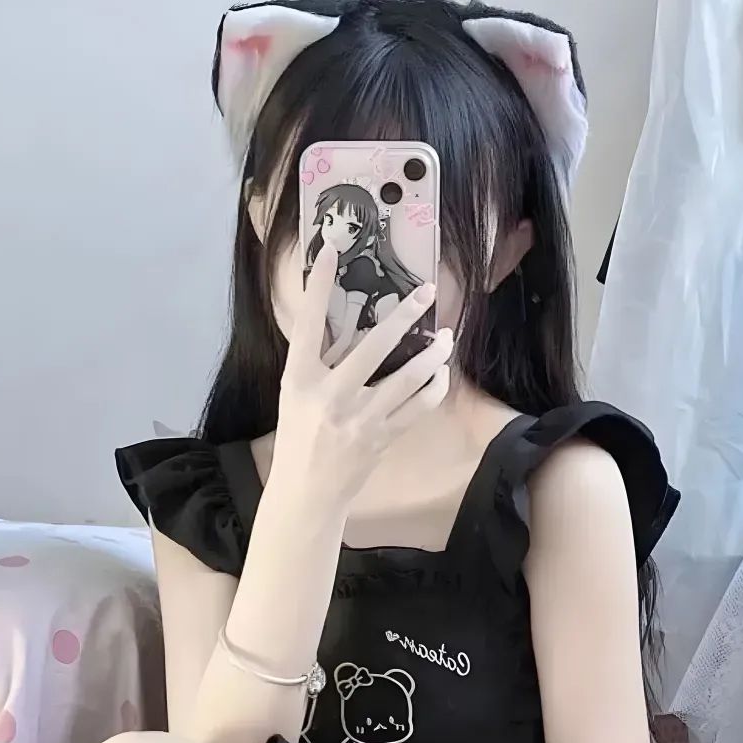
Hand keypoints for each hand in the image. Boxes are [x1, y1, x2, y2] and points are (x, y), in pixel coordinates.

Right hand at [274, 244, 453, 511]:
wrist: (306, 491)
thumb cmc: (299, 435)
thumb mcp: (296, 394)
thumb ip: (321, 361)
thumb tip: (352, 325)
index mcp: (300, 378)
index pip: (308, 323)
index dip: (317, 286)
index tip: (329, 251)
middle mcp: (331, 395)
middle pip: (375, 346)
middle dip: (404, 315)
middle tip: (426, 292)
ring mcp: (360, 418)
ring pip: (408, 378)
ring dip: (432, 354)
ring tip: (446, 337)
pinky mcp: (382, 437)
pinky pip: (418, 406)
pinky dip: (433, 387)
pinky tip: (441, 374)